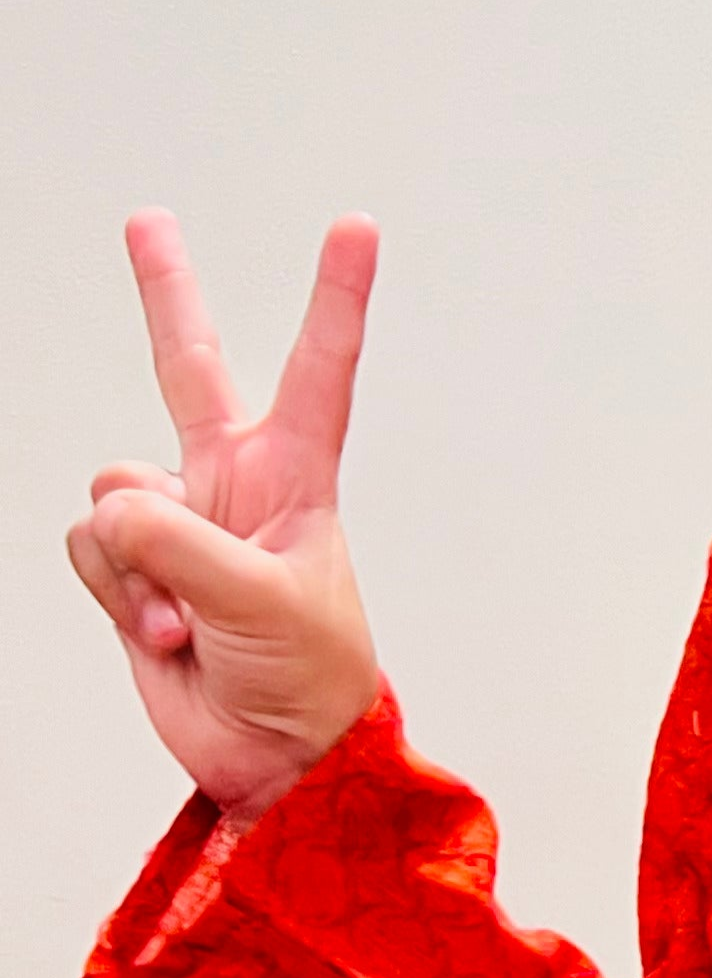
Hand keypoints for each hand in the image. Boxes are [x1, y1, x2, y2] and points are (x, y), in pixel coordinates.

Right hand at [65, 209, 384, 820]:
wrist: (273, 756)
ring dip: (136, 562)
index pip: (320, 370)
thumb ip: (179, 542)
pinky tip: (161, 633)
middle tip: (146, 221)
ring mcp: (179, 523)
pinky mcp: (133, 566)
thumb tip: (115, 506)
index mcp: (298, 478)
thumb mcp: (260, 602)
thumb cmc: (307, 679)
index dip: (335, 297)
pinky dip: (117, 593)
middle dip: (165, 295)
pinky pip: (90, 547)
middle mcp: (235, 484)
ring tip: (186, 620)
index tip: (355, 227)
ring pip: (113, 491)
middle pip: (188, 368)